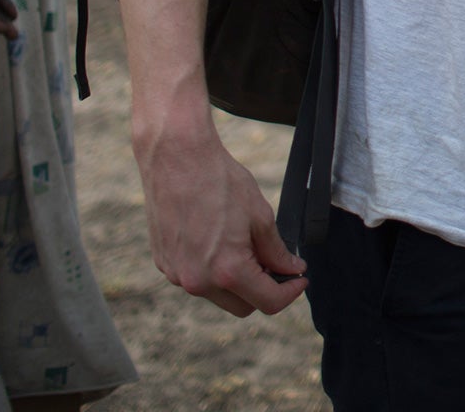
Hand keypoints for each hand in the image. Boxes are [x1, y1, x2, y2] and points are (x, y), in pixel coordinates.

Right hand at [136, 119, 306, 316]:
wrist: (176, 159)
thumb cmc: (220, 181)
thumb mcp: (260, 216)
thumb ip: (277, 251)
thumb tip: (291, 270)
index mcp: (226, 271)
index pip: (267, 302)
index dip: (290, 293)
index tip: (300, 279)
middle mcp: (197, 281)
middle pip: (242, 306)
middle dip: (263, 290)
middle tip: (276, 263)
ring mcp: (176, 274)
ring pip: (217, 295)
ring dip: (237, 281)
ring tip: (246, 246)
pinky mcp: (164, 263)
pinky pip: (196, 278)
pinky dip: (213, 271)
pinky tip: (220, 240)